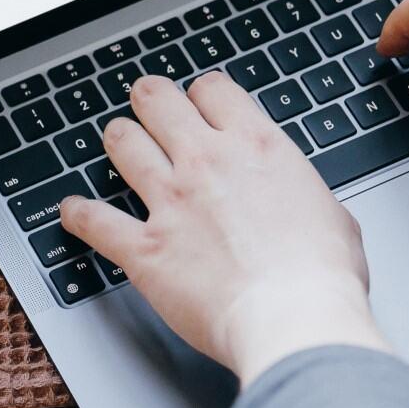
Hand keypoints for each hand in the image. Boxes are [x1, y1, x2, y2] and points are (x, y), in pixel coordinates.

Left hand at [59, 72, 388, 383]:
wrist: (294, 317)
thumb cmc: (322, 276)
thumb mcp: (336, 218)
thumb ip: (306, 198)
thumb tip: (311, 208)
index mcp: (257, 146)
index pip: (213, 90)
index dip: (203, 95)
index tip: (201, 105)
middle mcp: (206, 162)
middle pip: (157, 101)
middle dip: (150, 100)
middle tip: (148, 106)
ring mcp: (170, 201)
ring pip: (123, 144)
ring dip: (118, 140)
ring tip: (117, 141)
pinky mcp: (144, 248)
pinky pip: (94, 221)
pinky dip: (77, 215)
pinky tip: (72, 212)